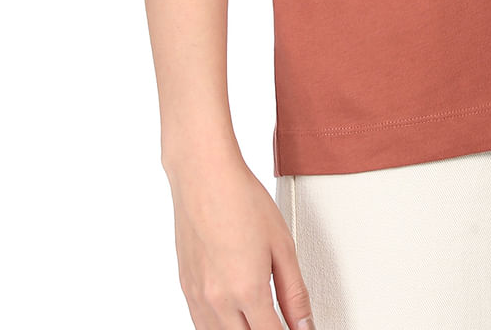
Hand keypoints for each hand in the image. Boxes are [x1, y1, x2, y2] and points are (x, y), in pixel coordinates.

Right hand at [166, 151, 316, 329]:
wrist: (204, 176)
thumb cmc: (242, 200)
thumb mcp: (283, 245)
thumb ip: (295, 293)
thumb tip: (305, 325)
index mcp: (247, 291)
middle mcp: (218, 301)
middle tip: (280, 320)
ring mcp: (198, 297)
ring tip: (259, 317)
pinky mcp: (186, 288)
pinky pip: (202, 325)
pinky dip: (220, 328)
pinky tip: (234, 317)